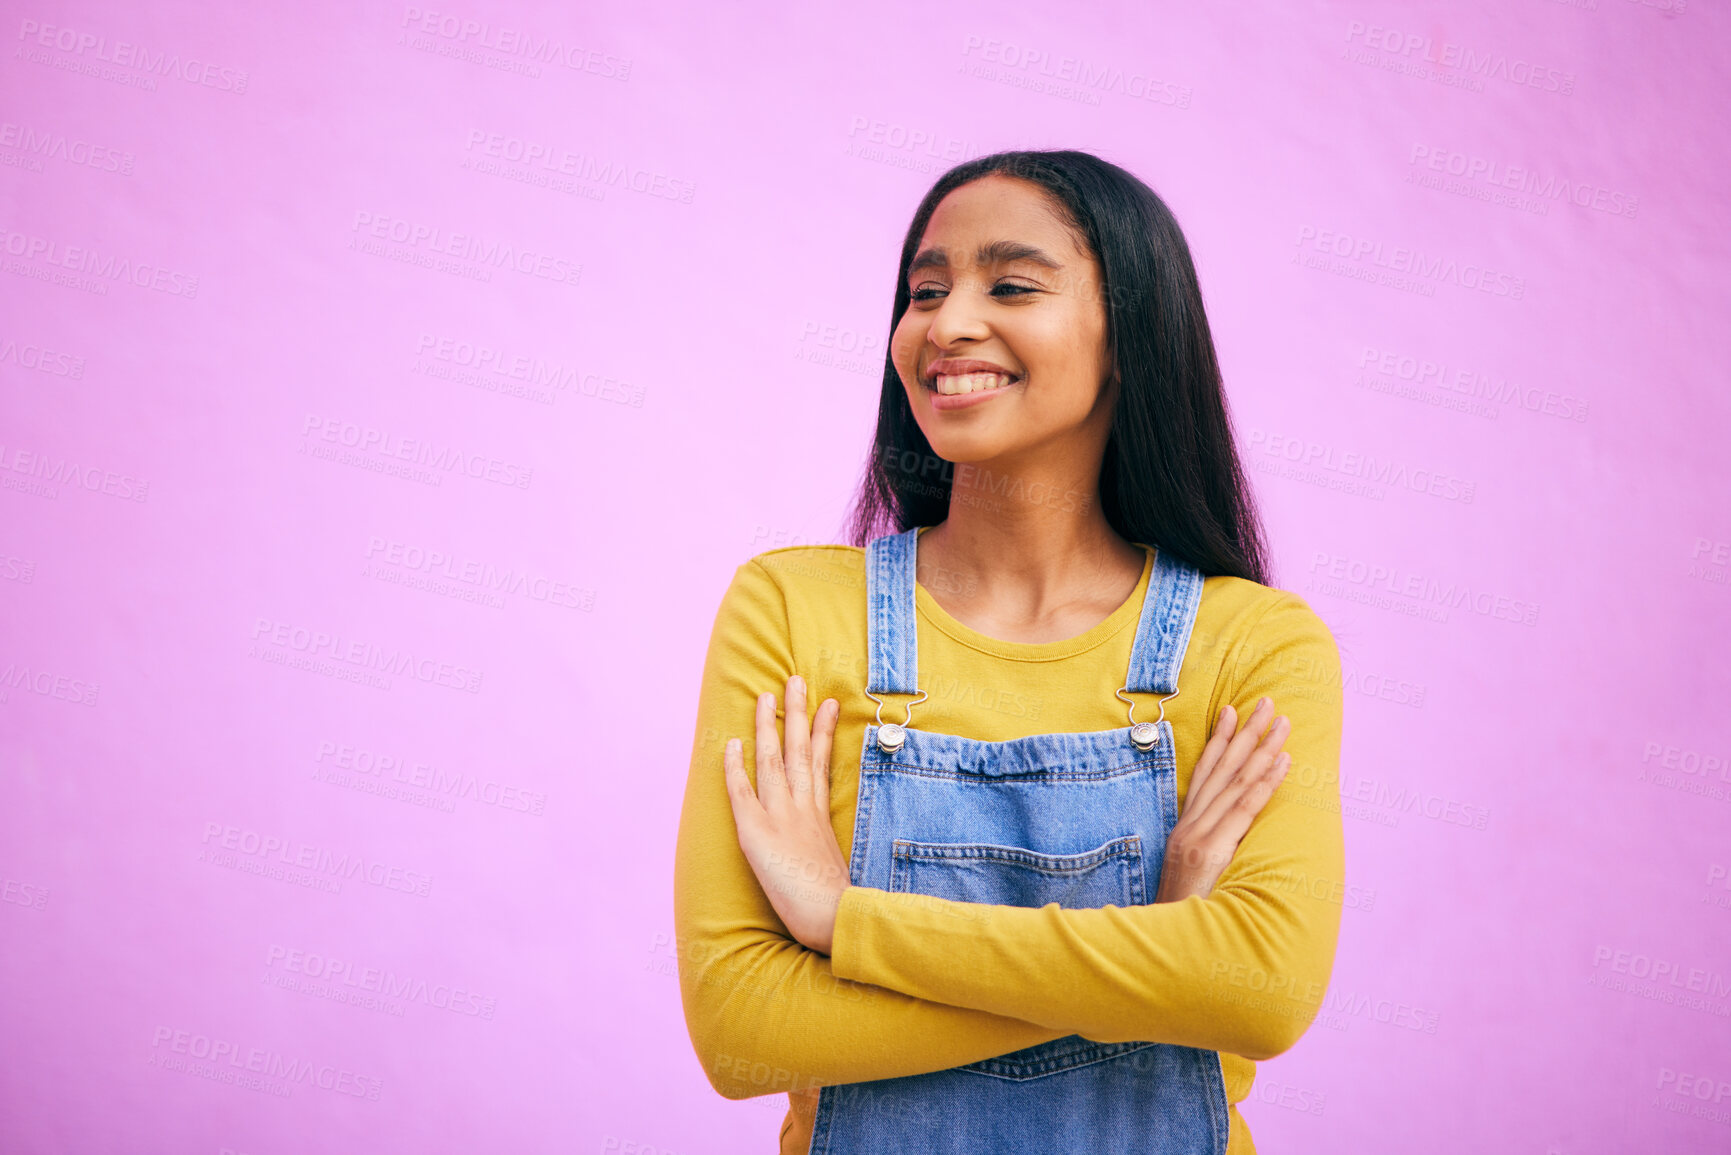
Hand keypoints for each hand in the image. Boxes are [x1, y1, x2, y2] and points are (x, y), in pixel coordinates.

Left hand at [723, 674, 850, 953]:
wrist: (836, 919)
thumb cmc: (841, 908)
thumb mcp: (842, 873)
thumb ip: (834, 859)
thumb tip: (838, 866)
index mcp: (822, 820)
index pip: (821, 765)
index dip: (824, 733)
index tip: (830, 705)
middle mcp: (803, 810)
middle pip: (801, 751)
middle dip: (798, 714)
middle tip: (795, 680)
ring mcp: (781, 817)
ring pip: (773, 761)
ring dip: (769, 726)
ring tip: (767, 695)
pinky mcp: (757, 832)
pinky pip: (742, 792)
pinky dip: (735, 767)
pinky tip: (731, 743)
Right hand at [1154, 697, 1290, 903]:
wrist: (1164, 941)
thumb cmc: (1183, 914)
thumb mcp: (1192, 876)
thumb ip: (1206, 850)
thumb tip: (1230, 838)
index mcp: (1184, 830)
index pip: (1203, 775)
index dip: (1218, 741)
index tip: (1230, 712)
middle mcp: (1189, 826)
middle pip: (1221, 769)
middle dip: (1245, 733)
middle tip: (1266, 703)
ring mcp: (1199, 837)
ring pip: (1236, 783)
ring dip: (1262, 749)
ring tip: (1282, 724)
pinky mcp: (1211, 851)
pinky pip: (1244, 810)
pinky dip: (1264, 783)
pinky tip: (1282, 763)